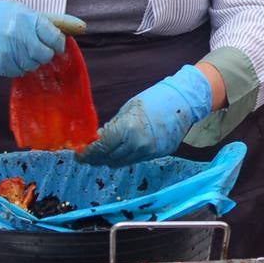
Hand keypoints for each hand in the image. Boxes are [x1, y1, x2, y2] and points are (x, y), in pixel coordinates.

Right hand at [0, 0, 85, 76]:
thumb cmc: (4, 15)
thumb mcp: (28, 12)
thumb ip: (55, 22)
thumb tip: (82, 27)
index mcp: (26, 19)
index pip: (55, 39)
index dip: (57, 43)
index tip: (53, 43)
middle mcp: (16, 35)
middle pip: (44, 55)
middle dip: (43, 53)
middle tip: (34, 46)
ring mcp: (5, 51)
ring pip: (31, 66)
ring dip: (29, 60)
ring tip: (19, 49)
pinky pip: (16, 72)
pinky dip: (16, 66)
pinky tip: (9, 55)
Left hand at [77, 65, 212, 166]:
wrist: (184, 103)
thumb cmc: (155, 99)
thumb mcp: (128, 109)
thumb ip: (113, 126)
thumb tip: (97, 139)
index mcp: (128, 129)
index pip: (101, 147)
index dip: (87, 152)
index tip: (79, 154)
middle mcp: (137, 144)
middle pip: (108, 158)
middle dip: (95, 158)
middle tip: (85, 156)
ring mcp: (148, 152)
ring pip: (120, 163)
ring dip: (108, 159)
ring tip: (100, 155)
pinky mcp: (156, 155)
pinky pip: (133, 160)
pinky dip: (122, 158)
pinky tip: (117, 152)